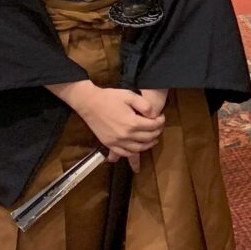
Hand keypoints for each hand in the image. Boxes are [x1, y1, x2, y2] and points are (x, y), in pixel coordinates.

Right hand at [48, 81, 165, 171]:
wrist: (89, 103)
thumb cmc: (110, 97)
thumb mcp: (130, 96)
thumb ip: (145, 106)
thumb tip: (154, 115)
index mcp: (132, 123)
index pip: (153, 126)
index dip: (161, 121)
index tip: (161, 117)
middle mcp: (126, 135)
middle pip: (148, 138)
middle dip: (157, 132)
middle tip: (159, 127)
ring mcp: (117, 142)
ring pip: (138, 149)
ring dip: (148, 145)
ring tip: (153, 139)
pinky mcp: (109, 144)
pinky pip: (124, 153)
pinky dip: (133, 153)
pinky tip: (137, 148)